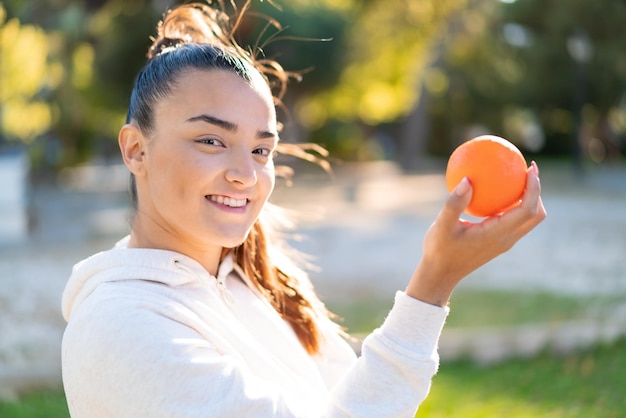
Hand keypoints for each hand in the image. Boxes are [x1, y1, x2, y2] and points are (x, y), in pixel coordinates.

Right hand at [405, 161, 546, 306]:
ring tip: (516, 178)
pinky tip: (497, 193)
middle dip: (537, 191)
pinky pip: (515, 221)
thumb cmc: (439, 250)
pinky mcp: (499, 242)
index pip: (527, 210)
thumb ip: (455, 203)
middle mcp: (506, 239)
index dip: (534, 188)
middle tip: (527, 169)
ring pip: (529, 220)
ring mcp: (504, 242)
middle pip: (536, 215)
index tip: (529, 168)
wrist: (441, 274)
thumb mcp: (442, 225)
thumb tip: (467, 179)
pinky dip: (515, 206)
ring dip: (529, 199)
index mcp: (497, 234)